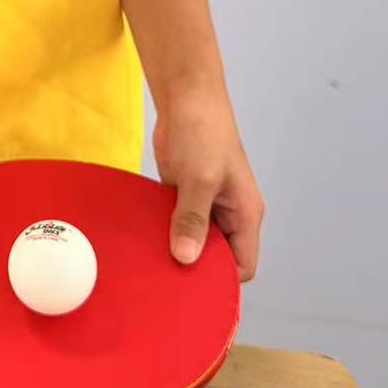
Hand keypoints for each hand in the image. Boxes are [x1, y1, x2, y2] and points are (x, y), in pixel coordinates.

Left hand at [153, 83, 263, 281]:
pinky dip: (163, 231)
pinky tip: (143, 240)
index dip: (221, 280)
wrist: (186, 96)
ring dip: (175, 249)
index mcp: (244, 214)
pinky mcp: (183, 194)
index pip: (242, 265)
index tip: (192, 291)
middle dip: (194, 268)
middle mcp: (228, 214)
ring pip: (193, 241)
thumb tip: (186, 258)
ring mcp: (205, 204)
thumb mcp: (199, 179)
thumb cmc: (204, 132)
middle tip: (164, 283)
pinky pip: (175, 223)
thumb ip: (193, 219)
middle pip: (216, 257)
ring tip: (150, 265)